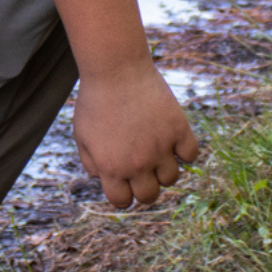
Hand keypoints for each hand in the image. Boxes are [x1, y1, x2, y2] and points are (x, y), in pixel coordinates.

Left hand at [71, 70, 201, 207]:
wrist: (115, 69)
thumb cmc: (95, 100)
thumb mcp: (81, 135)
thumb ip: (91, 163)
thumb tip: (104, 178)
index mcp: (111, 168)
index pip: (122, 201)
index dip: (123, 194)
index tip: (124, 182)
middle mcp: (137, 163)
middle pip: (149, 197)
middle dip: (145, 188)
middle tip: (143, 171)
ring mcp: (160, 147)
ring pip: (171, 179)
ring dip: (164, 170)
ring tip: (156, 151)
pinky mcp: (178, 128)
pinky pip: (191, 155)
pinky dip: (184, 151)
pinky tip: (173, 139)